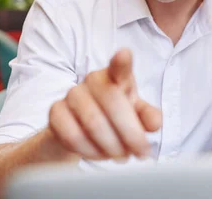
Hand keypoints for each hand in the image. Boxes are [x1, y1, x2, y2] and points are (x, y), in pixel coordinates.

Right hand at [47, 49, 161, 160]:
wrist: (82, 128)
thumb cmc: (116, 116)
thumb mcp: (137, 115)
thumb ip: (148, 117)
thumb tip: (155, 124)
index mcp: (116, 76)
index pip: (119, 66)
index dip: (122, 61)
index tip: (124, 54)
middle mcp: (93, 80)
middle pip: (112, 105)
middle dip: (130, 135)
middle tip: (138, 152)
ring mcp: (72, 94)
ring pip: (93, 123)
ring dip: (111, 146)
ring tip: (121, 156)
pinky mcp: (55, 112)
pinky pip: (73, 136)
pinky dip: (90, 151)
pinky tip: (100, 154)